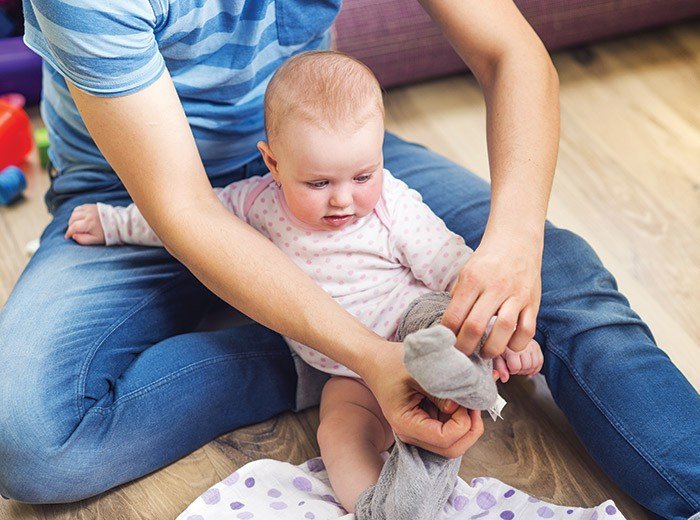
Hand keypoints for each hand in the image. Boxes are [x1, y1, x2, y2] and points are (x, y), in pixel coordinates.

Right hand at [65, 204, 105, 244]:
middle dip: (70, 226)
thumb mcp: (96, 240)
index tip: (67, 236)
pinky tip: (79, 218)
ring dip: (73, 219)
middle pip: (72, 218)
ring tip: (76, 225)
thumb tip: (74, 236)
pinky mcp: (92, 205)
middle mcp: (88, 214)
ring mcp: (90, 208)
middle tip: (73, 231)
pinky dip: (77, 213)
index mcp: (89, 223)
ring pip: (75, 212)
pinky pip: (79, 208)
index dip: (69, 232)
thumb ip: (83, 239)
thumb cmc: (107, 233)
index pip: (73, 227)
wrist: (118, 223)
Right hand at [362, 342, 483, 458]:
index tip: (465, 402)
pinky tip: (459, 401)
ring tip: (467, 400)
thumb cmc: (391, 362)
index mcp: (405, 423)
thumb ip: (440, 391)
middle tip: (474, 405)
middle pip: (451, 449)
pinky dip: (460, 419)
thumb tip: (460, 406)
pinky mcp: (425, 424)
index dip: (462, 424)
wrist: (376, 360)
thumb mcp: (418, 371)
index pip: (444, 439)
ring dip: (466, 425)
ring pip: (453, 443)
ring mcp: (418, 431)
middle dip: (470, 430)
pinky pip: (449, 431)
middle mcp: (411, 434)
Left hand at [441, 233, 541, 357]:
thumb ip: (458, 297)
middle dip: (465, 347)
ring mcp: (516, 295)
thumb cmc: (487, 261)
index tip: (446, 342)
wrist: (516, 242)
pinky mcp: (533, 302)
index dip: (448, 334)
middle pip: (475, 326)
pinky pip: (527, 331)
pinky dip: (516, 344)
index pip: (455, 315)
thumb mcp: (465, 272)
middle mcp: (495, 287)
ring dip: (491, 349)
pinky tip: (507, 345)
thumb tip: (449, 325)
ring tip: (485, 353)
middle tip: (462, 353)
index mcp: (473, 279)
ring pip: (503, 330)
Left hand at [493, 338, 543, 382]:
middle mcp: (523, 345)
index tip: (508, 366)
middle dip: (520, 370)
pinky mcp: (536, 346)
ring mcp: (531, 345)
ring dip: (527, 369)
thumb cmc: (501, 346)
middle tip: (513, 366)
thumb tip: (505, 379)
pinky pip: (540, 361)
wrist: (507, 334)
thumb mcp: (496, 356)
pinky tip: (528, 367)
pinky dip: (535, 367)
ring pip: (535, 365)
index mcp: (511, 347)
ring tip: (520, 366)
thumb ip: (499, 368)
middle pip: (527, 366)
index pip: (516, 366)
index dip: (511, 370)